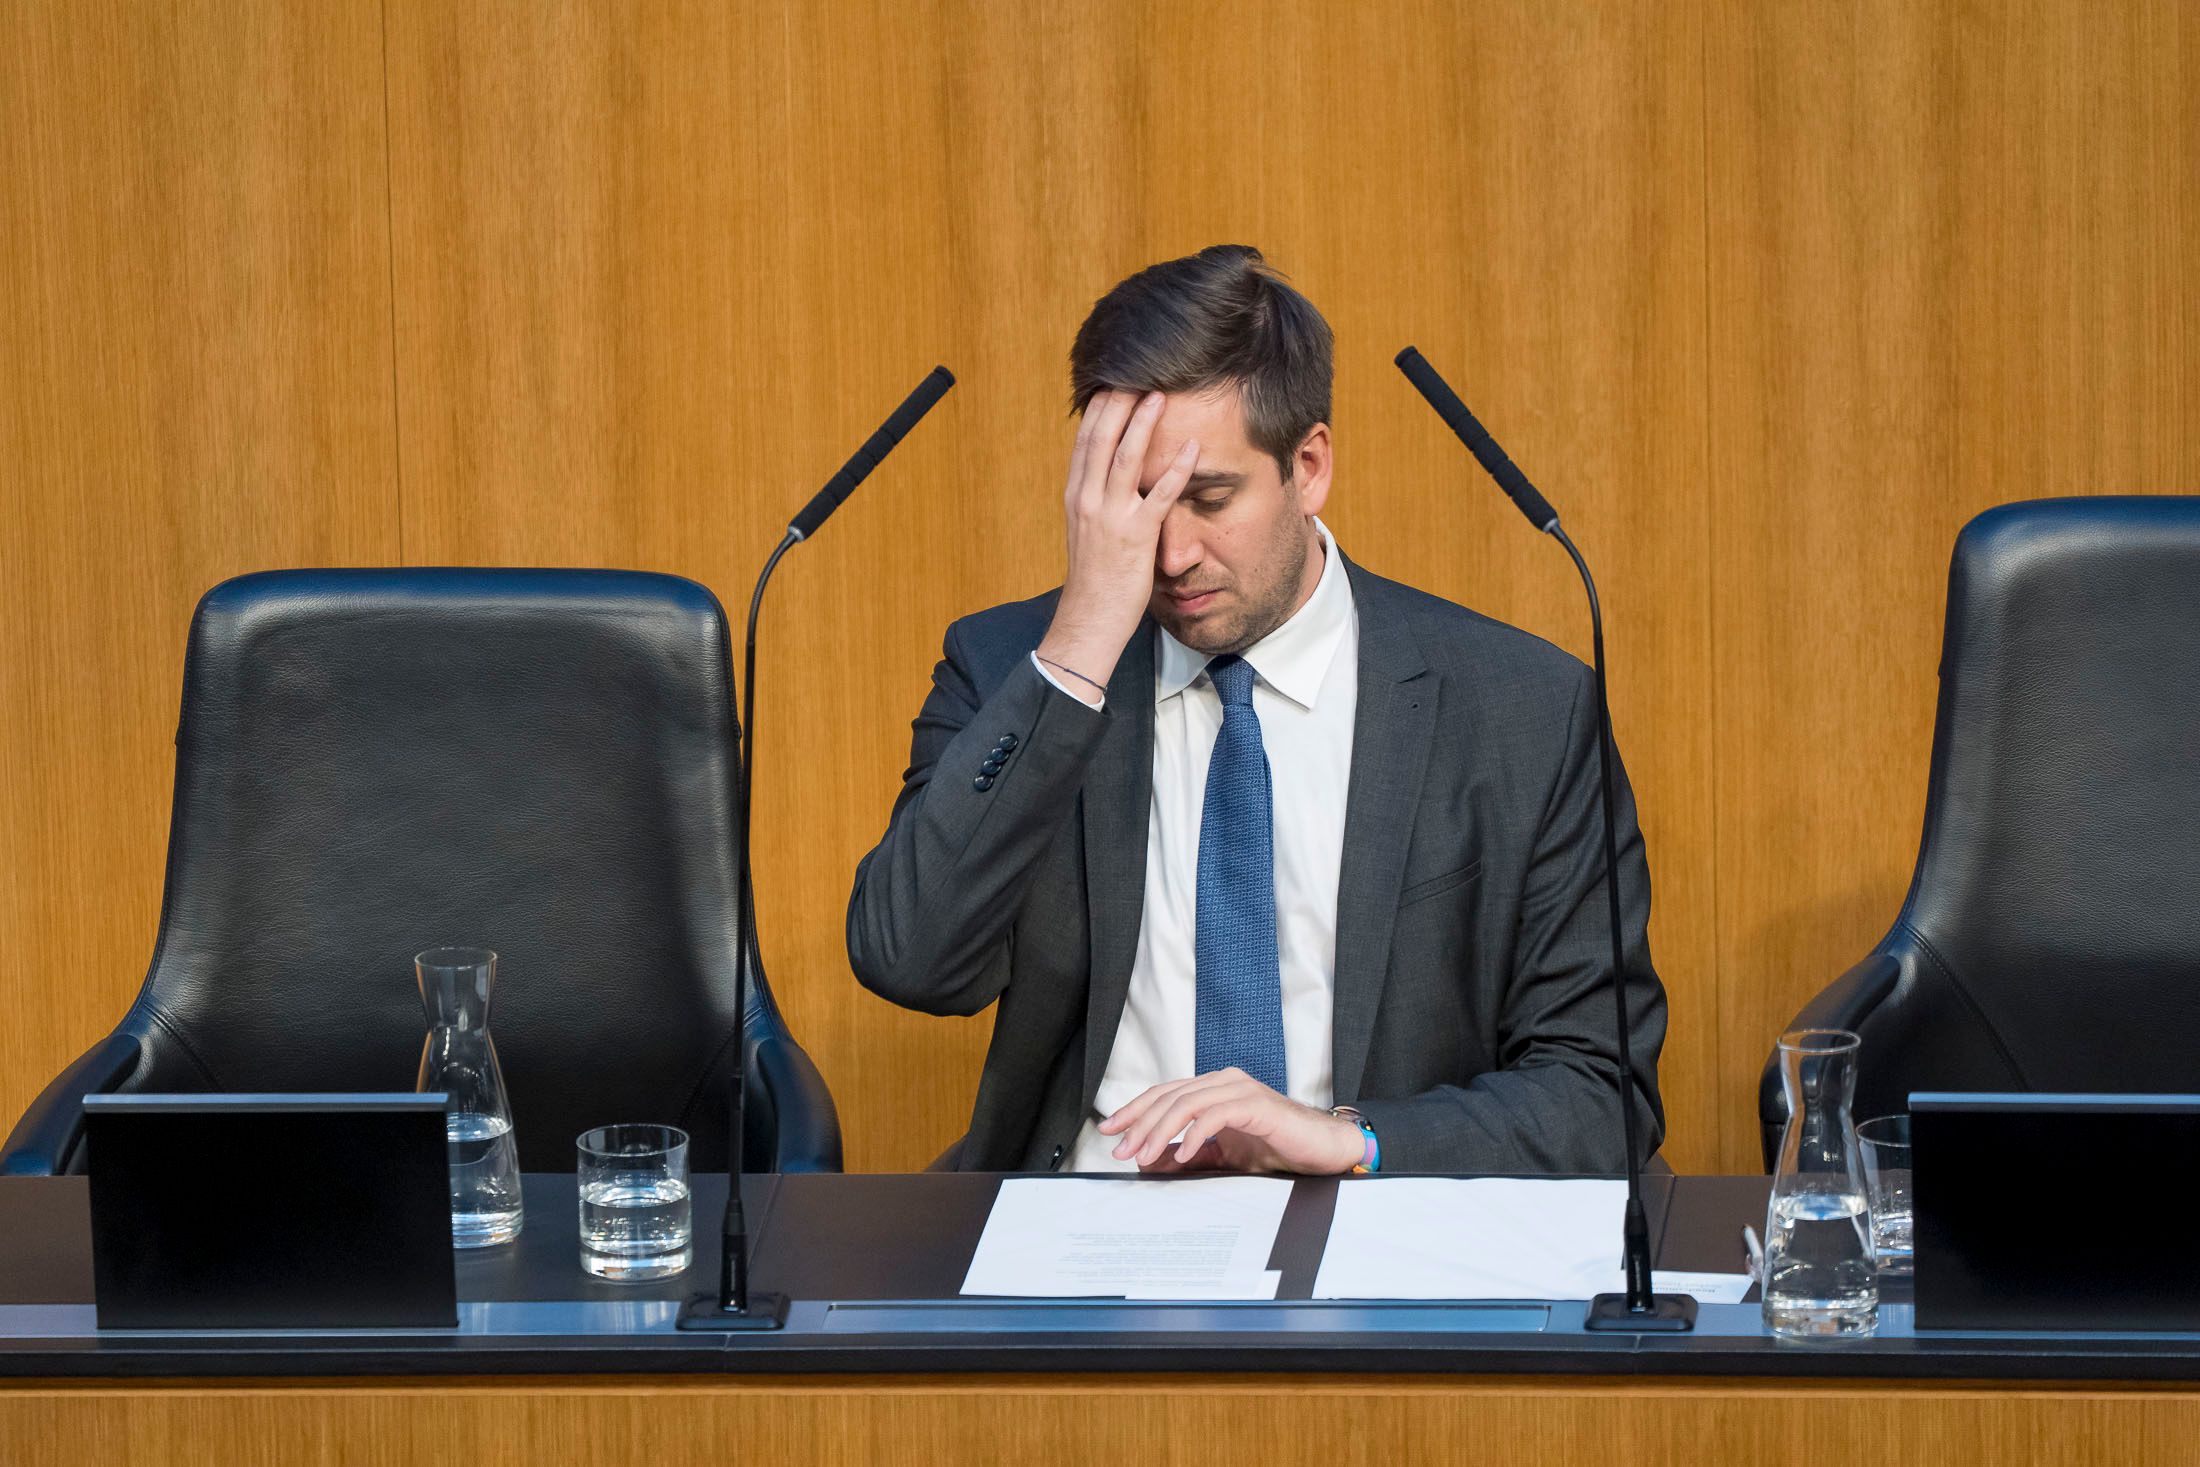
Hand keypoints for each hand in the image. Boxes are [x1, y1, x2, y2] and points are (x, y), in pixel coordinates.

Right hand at [1035, 390, 1200, 699]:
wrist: (1088, 622)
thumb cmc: (1095, 580)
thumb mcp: (1089, 531)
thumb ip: (1100, 500)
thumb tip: (1113, 475)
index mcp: (1076, 495)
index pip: (1085, 439)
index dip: (1100, 406)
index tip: (1115, 378)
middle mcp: (1087, 500)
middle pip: (1100, 437)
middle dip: (1118, 400)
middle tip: (1136, 368)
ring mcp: (1109, 517)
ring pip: (1125, 457)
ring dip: (1144, 422)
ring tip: (1161, 392)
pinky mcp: (1135, 537)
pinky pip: (1159, 496)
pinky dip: (1176, 469)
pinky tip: (1192, 448)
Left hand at [1095, 1068, 1368, 1175]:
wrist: (1322, 1149)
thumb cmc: (1276, 1148)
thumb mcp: (1222, 1157)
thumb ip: (1189, 1157)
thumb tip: (1151, 1162)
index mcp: (1213, 1089)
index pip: (1164, 1094)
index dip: (1134, 1111)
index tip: (1110, 1131)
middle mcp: (1223, 1082)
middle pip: (1169, 1097)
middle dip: (1140, 1124)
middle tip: (1120, 1149)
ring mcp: (1239, 1089)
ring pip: (1187, 1103)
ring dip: (1161, 1132)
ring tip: (1144, 1156)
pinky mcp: (1255, 1104)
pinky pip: (1215, 1116)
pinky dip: (1195, 1134)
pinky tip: (1182, 1154)